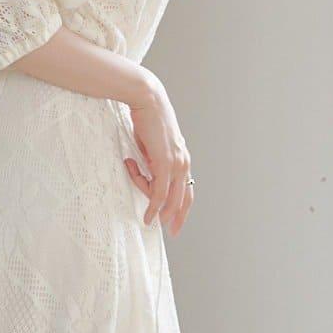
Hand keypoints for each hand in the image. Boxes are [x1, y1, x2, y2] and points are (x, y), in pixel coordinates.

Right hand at [122, 83, 193, 234]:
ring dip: (158, 211)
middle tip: (173, 232)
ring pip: (170, 198)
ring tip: (147, 217)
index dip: (183, 206)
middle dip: (179, 217)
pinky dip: (154, 207)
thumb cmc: (146, 119)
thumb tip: (145, 172)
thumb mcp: (150, 145)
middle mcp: (184, 163)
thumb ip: (151, 161)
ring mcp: (177, 163)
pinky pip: (159, 192)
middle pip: (185, 198)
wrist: (147, 100)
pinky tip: (149, 217)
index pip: (187, 188)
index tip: (177, 220)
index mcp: (182, 158)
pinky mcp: (165, 163)